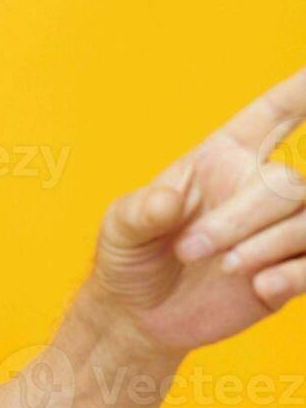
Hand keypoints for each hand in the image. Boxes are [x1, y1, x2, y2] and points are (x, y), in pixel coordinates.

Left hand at [93, 67, 305, 351]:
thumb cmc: (129, 257)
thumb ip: (141, 212)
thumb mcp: (120, 230)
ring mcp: (280, 231)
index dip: (301, 91)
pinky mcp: (293, 271)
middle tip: (189, 250)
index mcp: (222, 159)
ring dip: (267, 246)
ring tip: (224, 269)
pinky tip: (261, 288)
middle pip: (287, 183)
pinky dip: (296, 274)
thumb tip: (169, 201)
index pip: (274, 115)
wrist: (138, 316)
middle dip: (241, 219)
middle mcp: (258, 188)